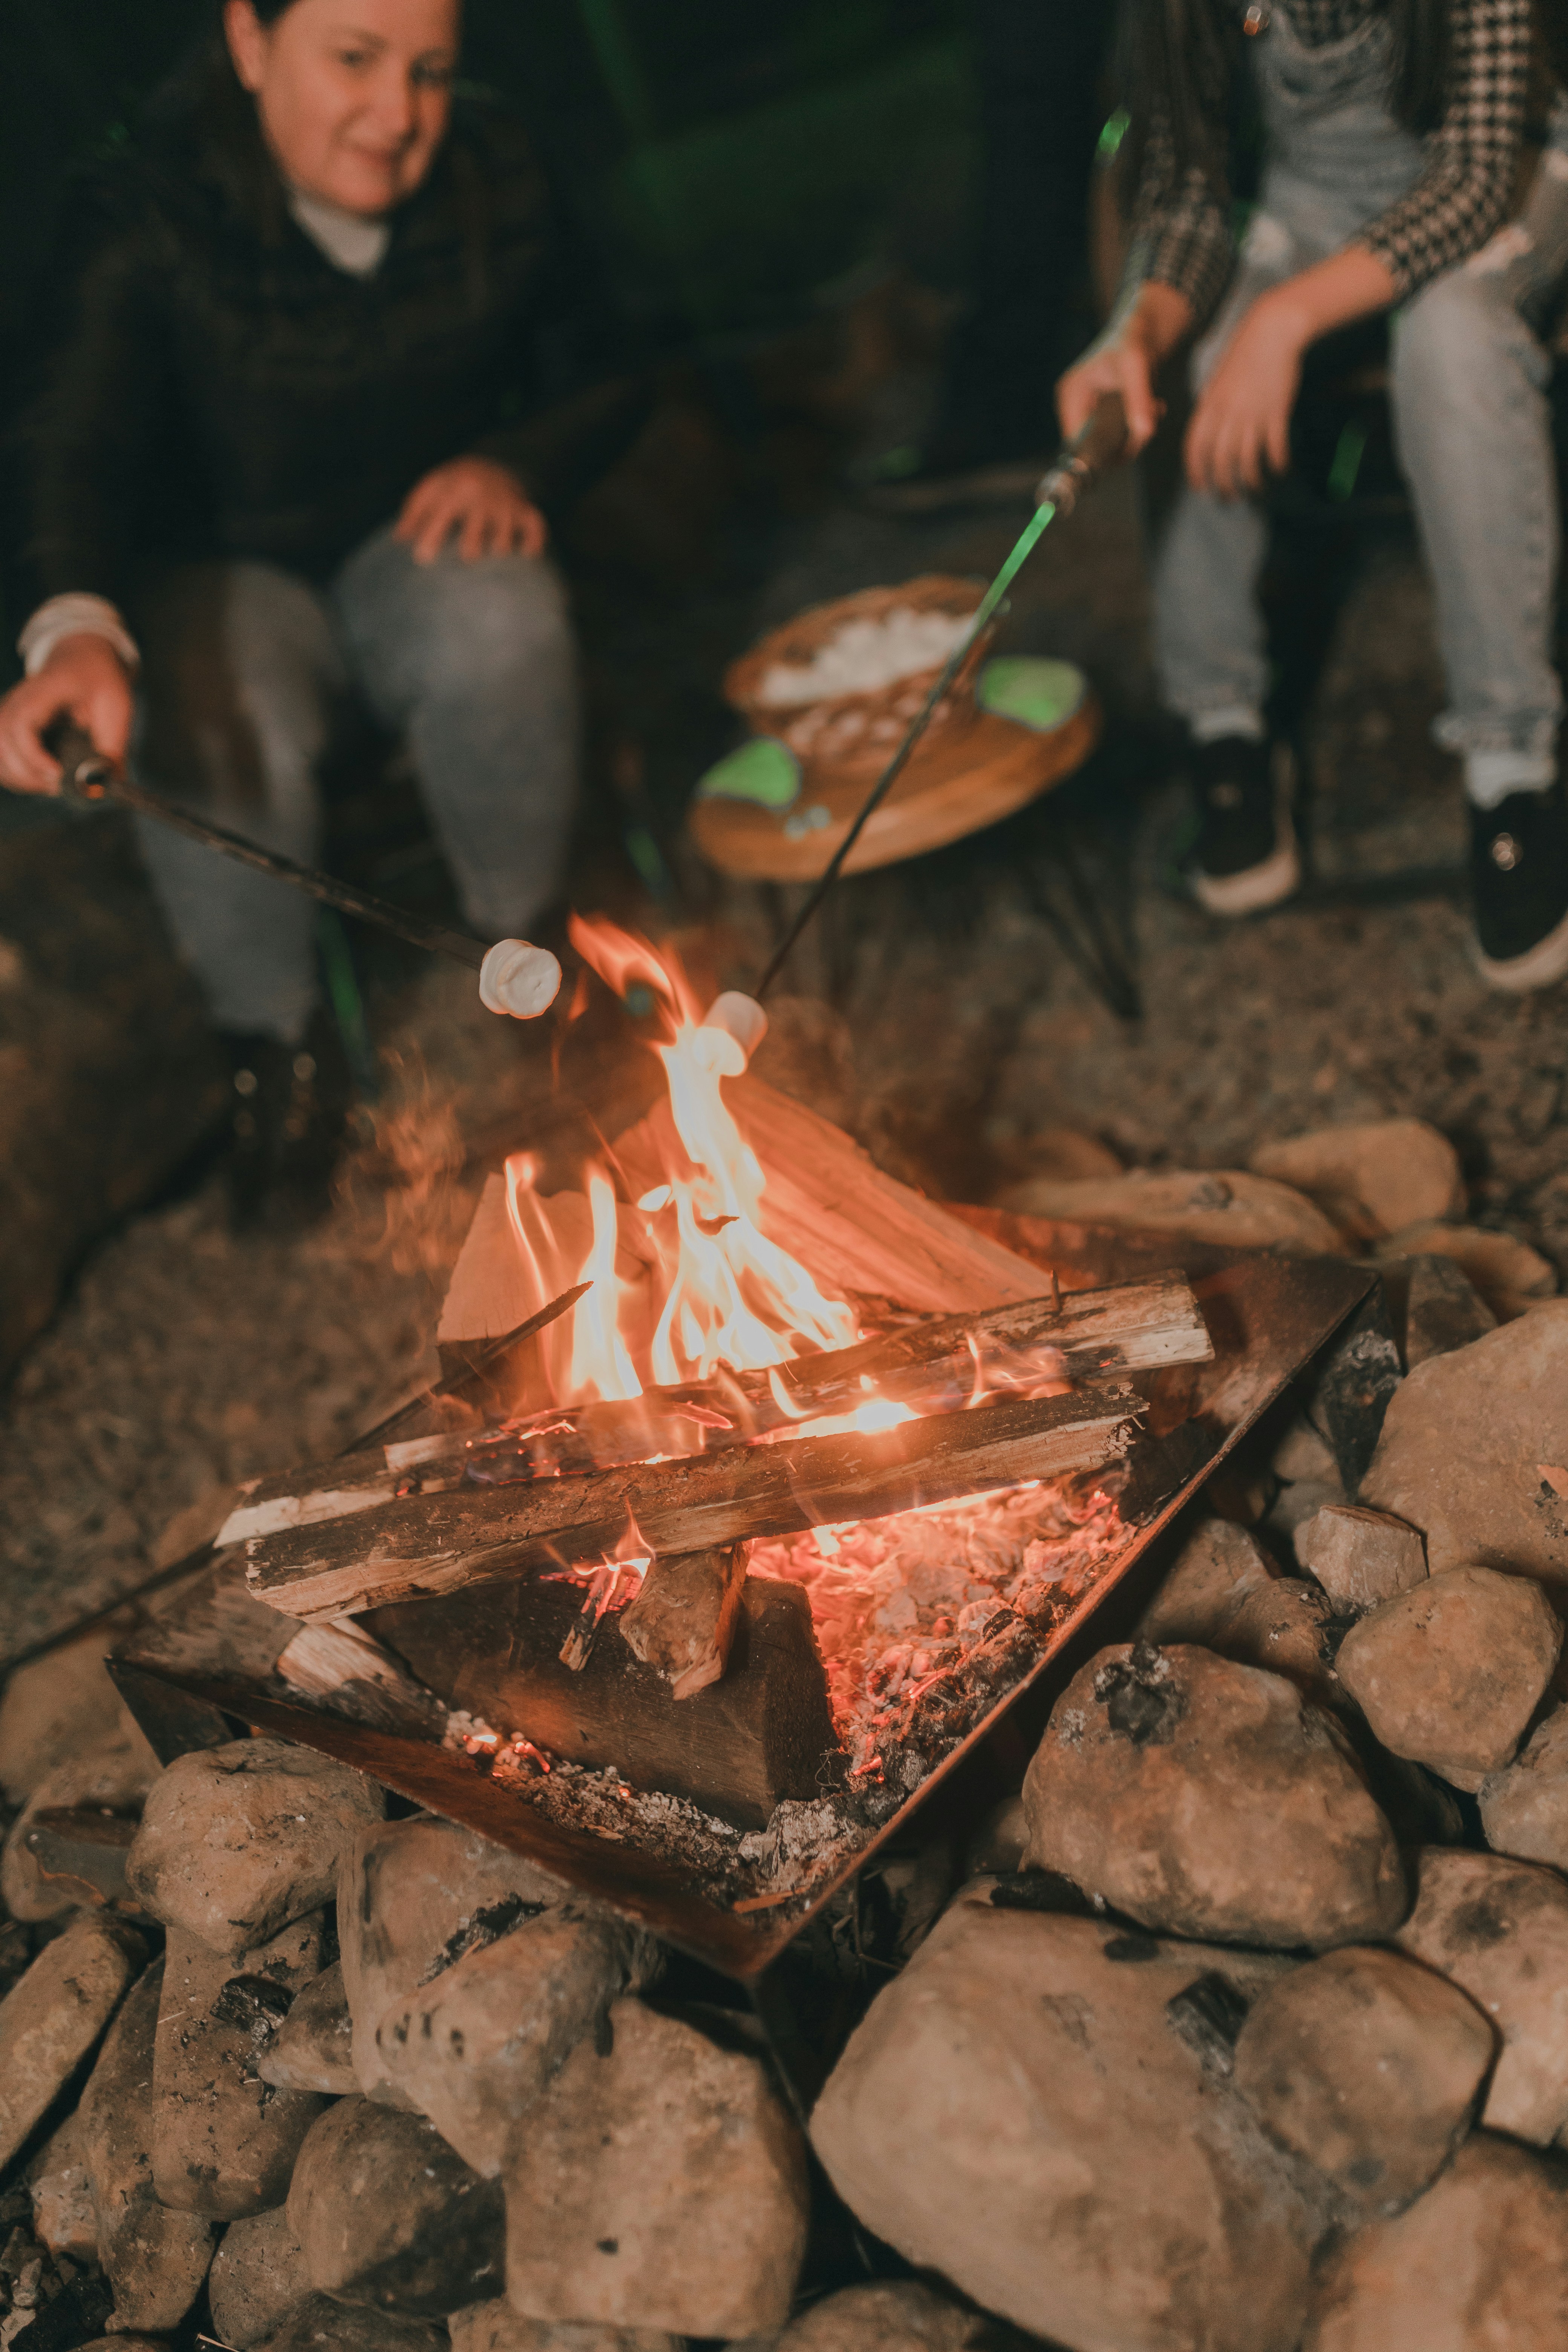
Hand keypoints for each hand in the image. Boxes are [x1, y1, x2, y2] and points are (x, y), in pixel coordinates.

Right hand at [0, 634, 133, 795]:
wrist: (81, 660)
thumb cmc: (98, 680)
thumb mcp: (116, 705)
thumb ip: (112, 743)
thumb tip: (111, 781)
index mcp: (41, 692)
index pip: (20, 725)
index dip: (35, 756)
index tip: (58, 774)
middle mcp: (15, 703)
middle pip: (3, 747)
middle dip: (32, 776)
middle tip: (63, 786)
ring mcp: (7, 717)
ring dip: (24, 781)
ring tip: (56, 784)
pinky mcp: (8, 731)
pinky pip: (2, 763)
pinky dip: (19, 778)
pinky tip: (44, 780)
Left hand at [394, 456, 546, 564]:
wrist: (490, 463)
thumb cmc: (453, 483)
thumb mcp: (430, 488)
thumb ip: (414, 512)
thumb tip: (399, 538)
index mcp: (456, 490)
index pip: (442, 514)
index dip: (432, 536)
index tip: (422, 559)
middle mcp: (482, 499)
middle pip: (478, 525)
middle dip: (472, 542)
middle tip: (467, 556)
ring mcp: (505, 506)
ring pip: (506, 530)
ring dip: (502, 545)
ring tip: (496, 553)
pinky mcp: (525, 511)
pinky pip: (535, 526)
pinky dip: (535, 542)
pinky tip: (528, 555)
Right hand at [1057, 282, 1194, 457]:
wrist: (1145, 329)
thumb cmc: (1135, 340)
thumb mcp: (1136, 368)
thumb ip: (1138, 399)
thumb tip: (1145, 432)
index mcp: (1070, 397)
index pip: (1080, 443)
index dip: (1109, 448)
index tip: (1139, 433)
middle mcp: (1074, 407)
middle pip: (1097, 446)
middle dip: (1129, 438)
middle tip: (1152, 414)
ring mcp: (1088, 410)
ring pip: (1112, 443)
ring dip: (1138, 432)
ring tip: (1155, 406)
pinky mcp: (1103, 413)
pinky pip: (1120, 434)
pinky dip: (1139, 425)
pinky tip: (1153, 406)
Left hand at [1185, 290, 1306, 498]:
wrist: (1272, 330)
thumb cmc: (1245, 354)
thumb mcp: (1218, 382)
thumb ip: (1212, 409)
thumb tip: (1209, 434)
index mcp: (1209, 406)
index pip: (1195, 449)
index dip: (1196, 473)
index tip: (1201, 488)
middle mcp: (1227, 414)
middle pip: (1220, 462)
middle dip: (1223, 486)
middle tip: (1229, 498)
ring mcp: (1252, 414)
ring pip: (1246, 460)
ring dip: (1251, 481)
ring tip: (1256, 490)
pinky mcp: (1276, 411)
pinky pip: (1275, 447)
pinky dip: (1277, 463)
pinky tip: (1280, 470)